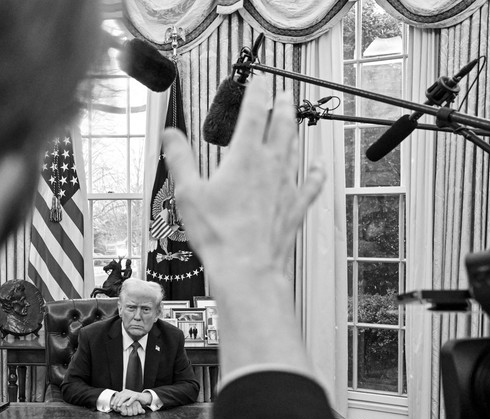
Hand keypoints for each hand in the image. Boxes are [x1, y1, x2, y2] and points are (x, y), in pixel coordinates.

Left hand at [111, 390, 146, 415]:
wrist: (143, 398)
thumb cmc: (134, 400)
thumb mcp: (127, 399)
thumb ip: (122, 401)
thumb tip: (115, 405)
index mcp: (124, 392)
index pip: (117, 395)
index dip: (114, 400)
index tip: (112, 405)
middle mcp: (127, 391)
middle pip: (120, 396)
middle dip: (116, 402)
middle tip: (115, 407)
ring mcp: (132, 393)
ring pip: (125, 397)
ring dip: (121, 401)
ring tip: (118, 405)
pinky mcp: (136, 395)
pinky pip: (132, 398)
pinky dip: (129, 401)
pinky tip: (127, 405)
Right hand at [163, 80, 323, 289]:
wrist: (247, 268)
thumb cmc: (218, 235)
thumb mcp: (188, 192)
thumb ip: (180, 159)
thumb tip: (170, 134)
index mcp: (245, 157)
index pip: (254, 113)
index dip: (257, 92)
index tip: (258, 80)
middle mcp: (271, 166)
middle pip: (282, 125)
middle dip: (283, 104)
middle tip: (284, 91)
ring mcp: (287, 186)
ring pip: (295, 148)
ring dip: (295, 128)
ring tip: (295, 117)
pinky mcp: (295, 207)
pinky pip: (310, 183)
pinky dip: (315, 171)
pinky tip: (319, 165)